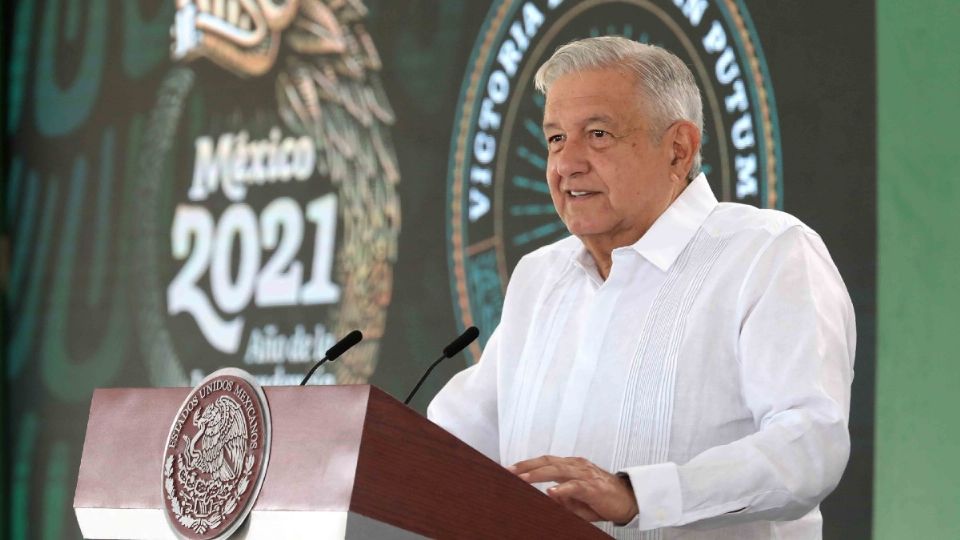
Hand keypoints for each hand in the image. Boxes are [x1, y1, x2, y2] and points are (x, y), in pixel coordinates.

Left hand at [509, 455, 638, 524]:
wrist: (629, 500)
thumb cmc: (602, 498)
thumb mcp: (577, 500)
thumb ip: (561, 498)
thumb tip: (546, 499)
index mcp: (572, 466)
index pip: (546, 461)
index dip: (527, 464)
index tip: (509, 469)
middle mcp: (577, 466)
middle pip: (548, 461)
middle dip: (527, 466)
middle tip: (509, 471)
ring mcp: (585, 475)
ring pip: (558, 469)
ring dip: (539, 474)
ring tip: (523, 479)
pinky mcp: (594, 488)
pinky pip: (575, 486)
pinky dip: (562, 488)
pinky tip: (551, 492)